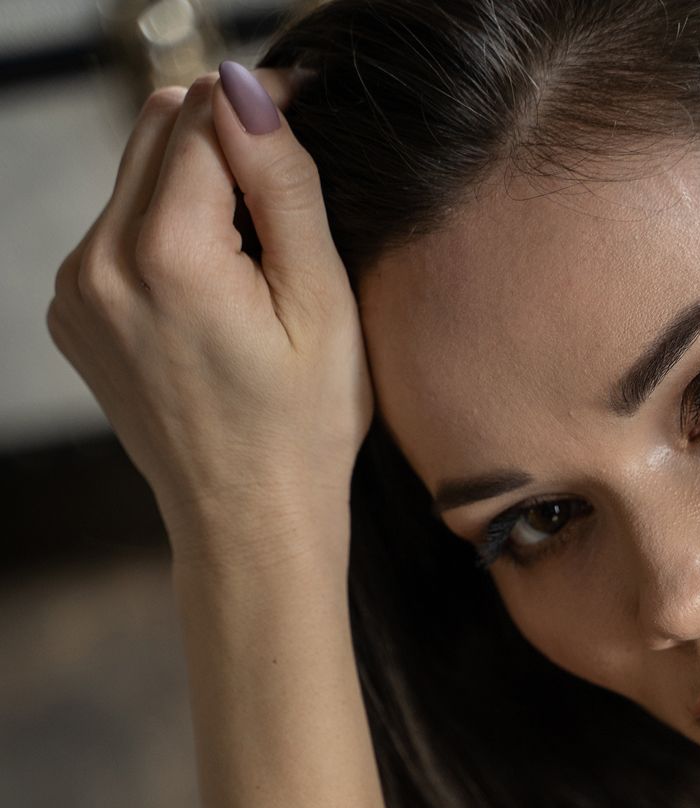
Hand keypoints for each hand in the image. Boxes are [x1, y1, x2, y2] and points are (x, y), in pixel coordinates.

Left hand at [46, 64, 373, 570]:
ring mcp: (74, 290)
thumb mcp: (322, 304)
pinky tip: (211, 296)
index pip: (202, 114)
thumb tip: (247, 88)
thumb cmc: (303, 429)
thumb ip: (283, 185)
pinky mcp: (71, 311)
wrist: (248, 521)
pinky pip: (117, 230)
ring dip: (194, 188)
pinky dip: (165, 234)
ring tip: (251, 267)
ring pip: (135, 176)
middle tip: (283, 209)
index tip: (306, 123)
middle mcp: (99, 263)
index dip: (260, 107)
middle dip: (222, 142)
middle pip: (156, 128)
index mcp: (166, 256)